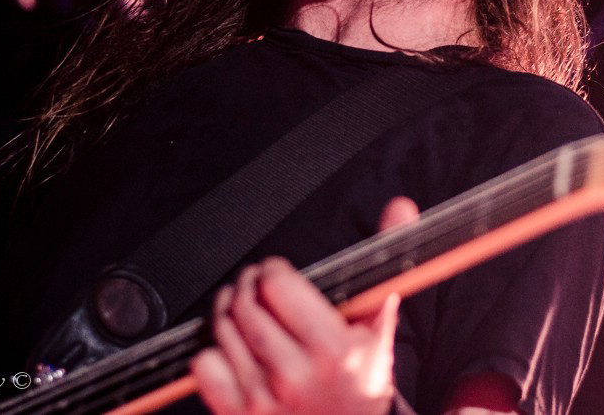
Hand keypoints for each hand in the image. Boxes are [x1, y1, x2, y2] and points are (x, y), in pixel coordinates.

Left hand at [192, 197, 419, 414]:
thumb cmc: (360, 378)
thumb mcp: (378, 324)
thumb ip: (385, 263)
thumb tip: (399, 207)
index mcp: (334, 350)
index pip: (276, 284)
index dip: (273, 271)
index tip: (278, 275)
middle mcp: (295, 377)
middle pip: (244, 303)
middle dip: (247, 286)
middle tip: (257, 289)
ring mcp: (263, 400)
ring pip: (222, 329)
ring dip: (228, 313)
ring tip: (247, 315)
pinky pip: (204, 365)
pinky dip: (212, 352)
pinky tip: (235, 352)